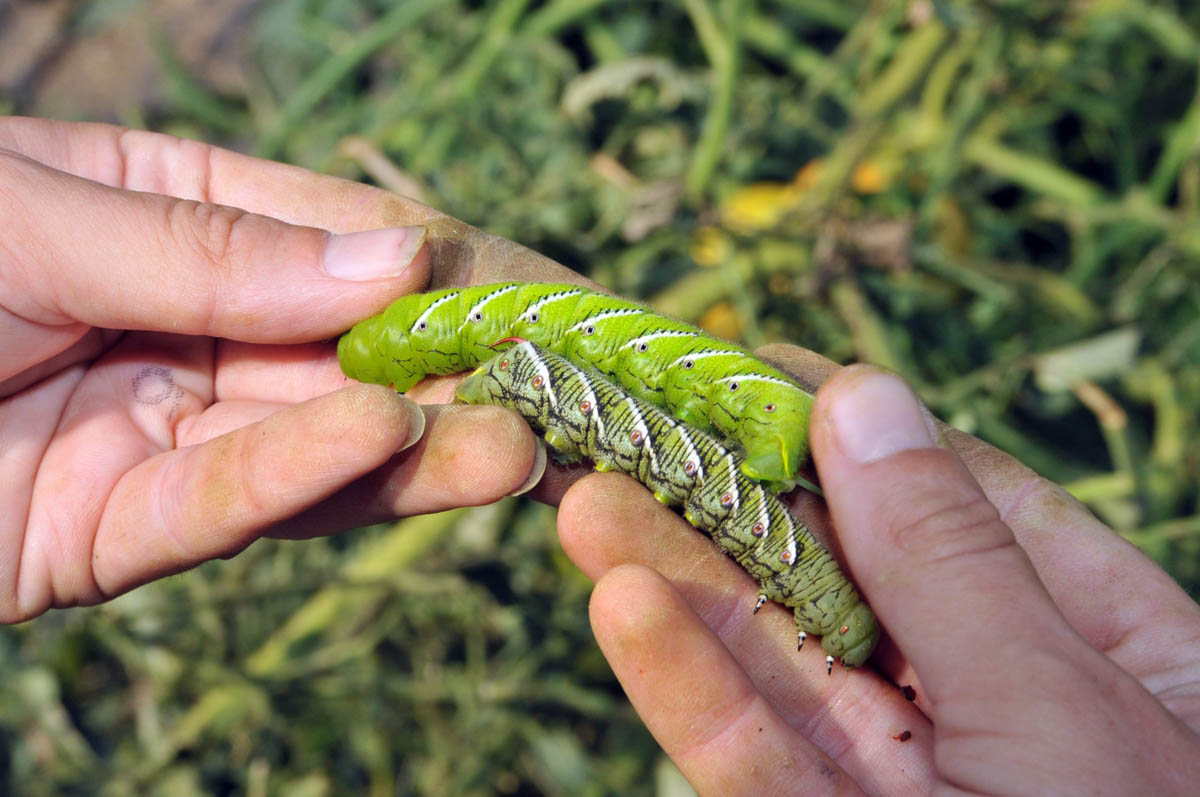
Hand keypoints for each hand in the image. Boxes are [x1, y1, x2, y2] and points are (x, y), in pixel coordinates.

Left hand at [0, 117, 571, 621]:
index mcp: (178, 225)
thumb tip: (403, 260)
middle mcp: (190, 334)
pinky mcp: (114, 532)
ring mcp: (160, 436)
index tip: (554, 298)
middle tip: (568, 398)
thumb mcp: (43, 222)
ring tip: (517, 448)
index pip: (344, 245)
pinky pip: (219, 508)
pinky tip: (379, 442)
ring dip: (418, 452)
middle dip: (461, 380)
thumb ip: (217, 253)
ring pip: (312, 451)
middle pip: (354, 361)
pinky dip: (300, 478)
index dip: (454, 270)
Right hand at [558, 348, 1199, 793]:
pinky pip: (756, 756)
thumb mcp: (1061, 703)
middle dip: (731, 500)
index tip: (749, 366)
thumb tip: (862, 397)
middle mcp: (989, 699)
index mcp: (1096, 640)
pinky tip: (624, 606)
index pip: (953, 496)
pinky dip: (689, 688)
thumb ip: (950, 557)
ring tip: (587, 499)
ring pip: (778, 663)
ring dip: (679, 582)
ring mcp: (906, 778)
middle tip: (623, 424)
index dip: (847, 424)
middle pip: (840, 574)